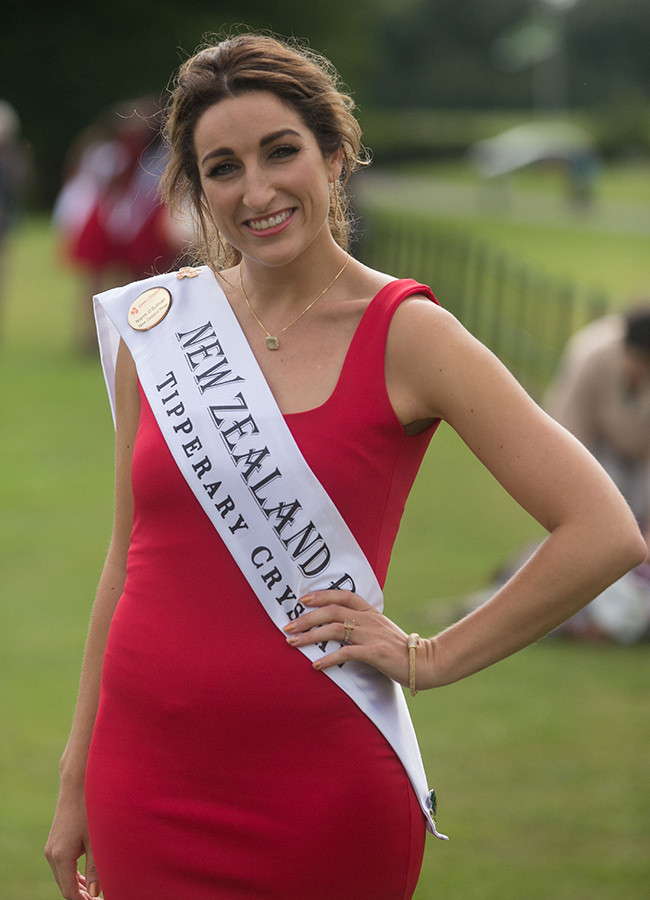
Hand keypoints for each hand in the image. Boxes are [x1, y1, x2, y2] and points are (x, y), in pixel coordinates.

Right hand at [45, 790, 100, 898]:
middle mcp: (52, 854)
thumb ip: (96, 868)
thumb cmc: (90, 810)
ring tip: (95, 892)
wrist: (77, 785)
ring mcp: (51, 848)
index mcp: (61, 857)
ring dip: (77, 885)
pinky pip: (62, 865)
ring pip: (63, 876)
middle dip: (80, 895)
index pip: (69, 891)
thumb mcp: (96, 841)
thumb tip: (95, 893)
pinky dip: (73, 874)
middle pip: (65, 886)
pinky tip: (86, 877)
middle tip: (99, 898)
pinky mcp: (55, 841)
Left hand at [284, 590, 419, 687]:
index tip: (302, 600)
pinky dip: (329, 659)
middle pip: (332, 611)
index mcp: (370, 612)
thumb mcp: (381, 629)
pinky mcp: (374, 653)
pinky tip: (316, 665)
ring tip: (293, 643)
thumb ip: (362, 625)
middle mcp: (369, 620)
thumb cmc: (400, 648)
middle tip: (288, 626)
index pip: (344, 595)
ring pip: (334, 629)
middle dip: (306, 618)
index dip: (322, 595)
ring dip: (310, 636)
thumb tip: (338, 627)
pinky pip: (346, 653)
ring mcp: (371, 635)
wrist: (426, 662)